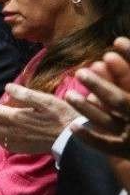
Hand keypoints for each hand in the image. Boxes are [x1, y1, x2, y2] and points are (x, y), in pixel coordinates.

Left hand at [0, 83, 78, 154]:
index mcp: (16, 118)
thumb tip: (7, 87)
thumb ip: (24, 94)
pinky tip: (2, 130)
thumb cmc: (61, 116)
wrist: (72, 139)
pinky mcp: (22, 149)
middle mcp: (12, 132)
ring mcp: (17, 142)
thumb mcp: (45, 100)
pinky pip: (2, 143)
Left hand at [67, 37, 129, 157]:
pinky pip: (105, 146)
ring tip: (69, 95)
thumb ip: (127, 76)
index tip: (114, 46)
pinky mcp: (123, 152)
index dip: (128, 62)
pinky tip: (74, 127)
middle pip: (120, 101)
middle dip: (102, 86)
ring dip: (88, 109)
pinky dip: (90, 137)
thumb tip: (121, 43)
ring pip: (109, 122)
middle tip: (82, 72)